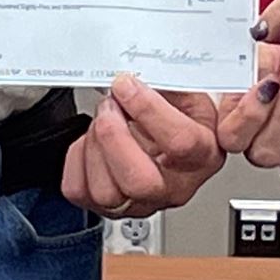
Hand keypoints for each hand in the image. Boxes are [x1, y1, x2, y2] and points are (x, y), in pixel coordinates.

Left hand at [61, 76, 223, 219]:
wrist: (172, 133)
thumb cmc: (181, 114)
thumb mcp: (188, 90)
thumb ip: (168, 80)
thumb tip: (136, 73)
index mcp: (202, 155)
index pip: (179, 142)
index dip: (147, 109)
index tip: (126, 85)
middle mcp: (174, 186)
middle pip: (139, 181)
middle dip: (114, 136)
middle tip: (110, 106)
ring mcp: (141, 201)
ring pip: (106, 192)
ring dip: (94, 146)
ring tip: (101, 120)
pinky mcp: (109, 206)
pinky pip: (79, 191)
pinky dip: (77, 161)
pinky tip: (91, 143)